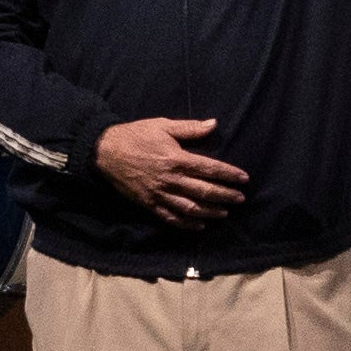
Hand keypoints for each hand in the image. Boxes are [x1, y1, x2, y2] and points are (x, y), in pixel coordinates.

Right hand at [98, 115, 246, 222]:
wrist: (106, 151)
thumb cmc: (136, 135)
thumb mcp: (163, 125)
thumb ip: (190, 128)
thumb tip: (213, 124)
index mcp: (176, 159)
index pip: (210, 169)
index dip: (229, 175)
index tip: (244, 179)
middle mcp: (171, 179)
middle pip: (204, 191)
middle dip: (225, 196)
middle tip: (240, 199)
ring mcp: (159, 194)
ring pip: (190, 208)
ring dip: (210, 212)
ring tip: (224, 213)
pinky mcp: (149, 204)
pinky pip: (170, 218)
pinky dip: (186, 224)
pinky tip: (199, 225)